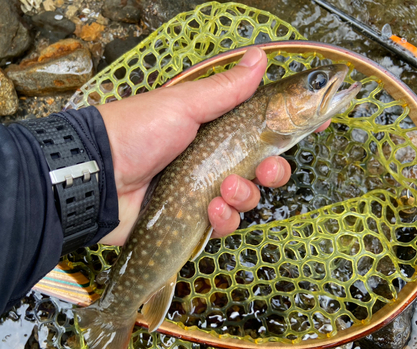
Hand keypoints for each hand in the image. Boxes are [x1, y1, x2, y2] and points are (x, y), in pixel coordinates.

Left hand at [98, 47, 329, 244]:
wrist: (98, 175)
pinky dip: (223, 219)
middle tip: (268, 168)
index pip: (262, 126)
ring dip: (245, 195)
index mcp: (215, 128)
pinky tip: (211, 209)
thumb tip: (259, 56)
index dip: (291, 126)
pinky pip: (224, 224)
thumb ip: (225, 89)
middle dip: (274, 170)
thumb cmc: (136, 131)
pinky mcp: (193, 219)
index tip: (318, 122)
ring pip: (247, 198)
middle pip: (262, 167)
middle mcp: (214, 159)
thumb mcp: (183, 104)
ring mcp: (204, 190)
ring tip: (225, 189)